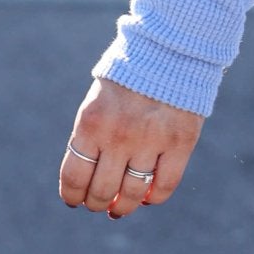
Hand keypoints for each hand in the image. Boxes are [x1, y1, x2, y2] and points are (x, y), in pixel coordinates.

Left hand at [59, 76, 204, 218]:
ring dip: (123, 207)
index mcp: (91, 123)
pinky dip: (154, 198)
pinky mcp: (181, 141)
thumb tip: (87, 183)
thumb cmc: (128, 77)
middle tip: (100, 203)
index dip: (73, 196)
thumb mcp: (97, 101)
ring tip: (121, 206)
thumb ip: (92, 138)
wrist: (169, 47)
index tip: (75, 200)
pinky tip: (148, 196)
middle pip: (102, 191)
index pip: (74, 177)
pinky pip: (165, 186)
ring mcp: (151, 139)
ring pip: (132, 194)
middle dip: (97, 203)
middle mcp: (119, 134)